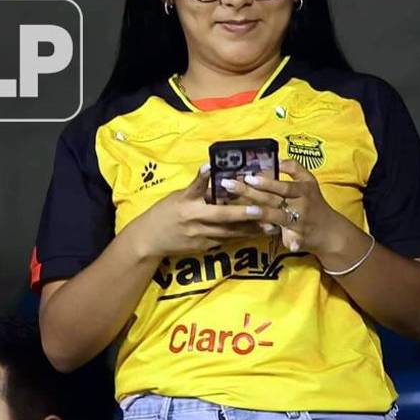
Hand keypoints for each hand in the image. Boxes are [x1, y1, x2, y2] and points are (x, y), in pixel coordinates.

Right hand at [124, 165, 285, 258]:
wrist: (149, 240)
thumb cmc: (164, 213)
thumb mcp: (177, 197)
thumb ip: (197, 189)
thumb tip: (216, 173)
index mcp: (185, 203)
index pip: (197, 188)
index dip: (206, 178)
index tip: (219, 170)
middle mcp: (193, 219)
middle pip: (221, 216)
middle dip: (243, 214)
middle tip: (262, 210)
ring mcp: (199, 236)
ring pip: (229, 232)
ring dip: (250, 229)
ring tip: (270, 226)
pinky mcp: (203, 248)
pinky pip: (225, 241)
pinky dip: (240, 237)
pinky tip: (257, 235)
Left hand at [223, 159, 352, 253]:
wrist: (331, 231)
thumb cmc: (315, 203)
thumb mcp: (309, 181)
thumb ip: (294, 168)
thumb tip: (277, 159)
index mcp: (303, 189)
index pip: (283, 184)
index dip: (267, 181)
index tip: (249, 176)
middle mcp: (301, 205)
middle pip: (273, 199)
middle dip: (250, 193)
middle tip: (229, 185)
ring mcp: (299, 223)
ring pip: (277, 217)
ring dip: (262, 214)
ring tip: (244, 210)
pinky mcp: (299, 238)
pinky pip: (290, 239)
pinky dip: (290, 241)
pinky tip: (281, 242)